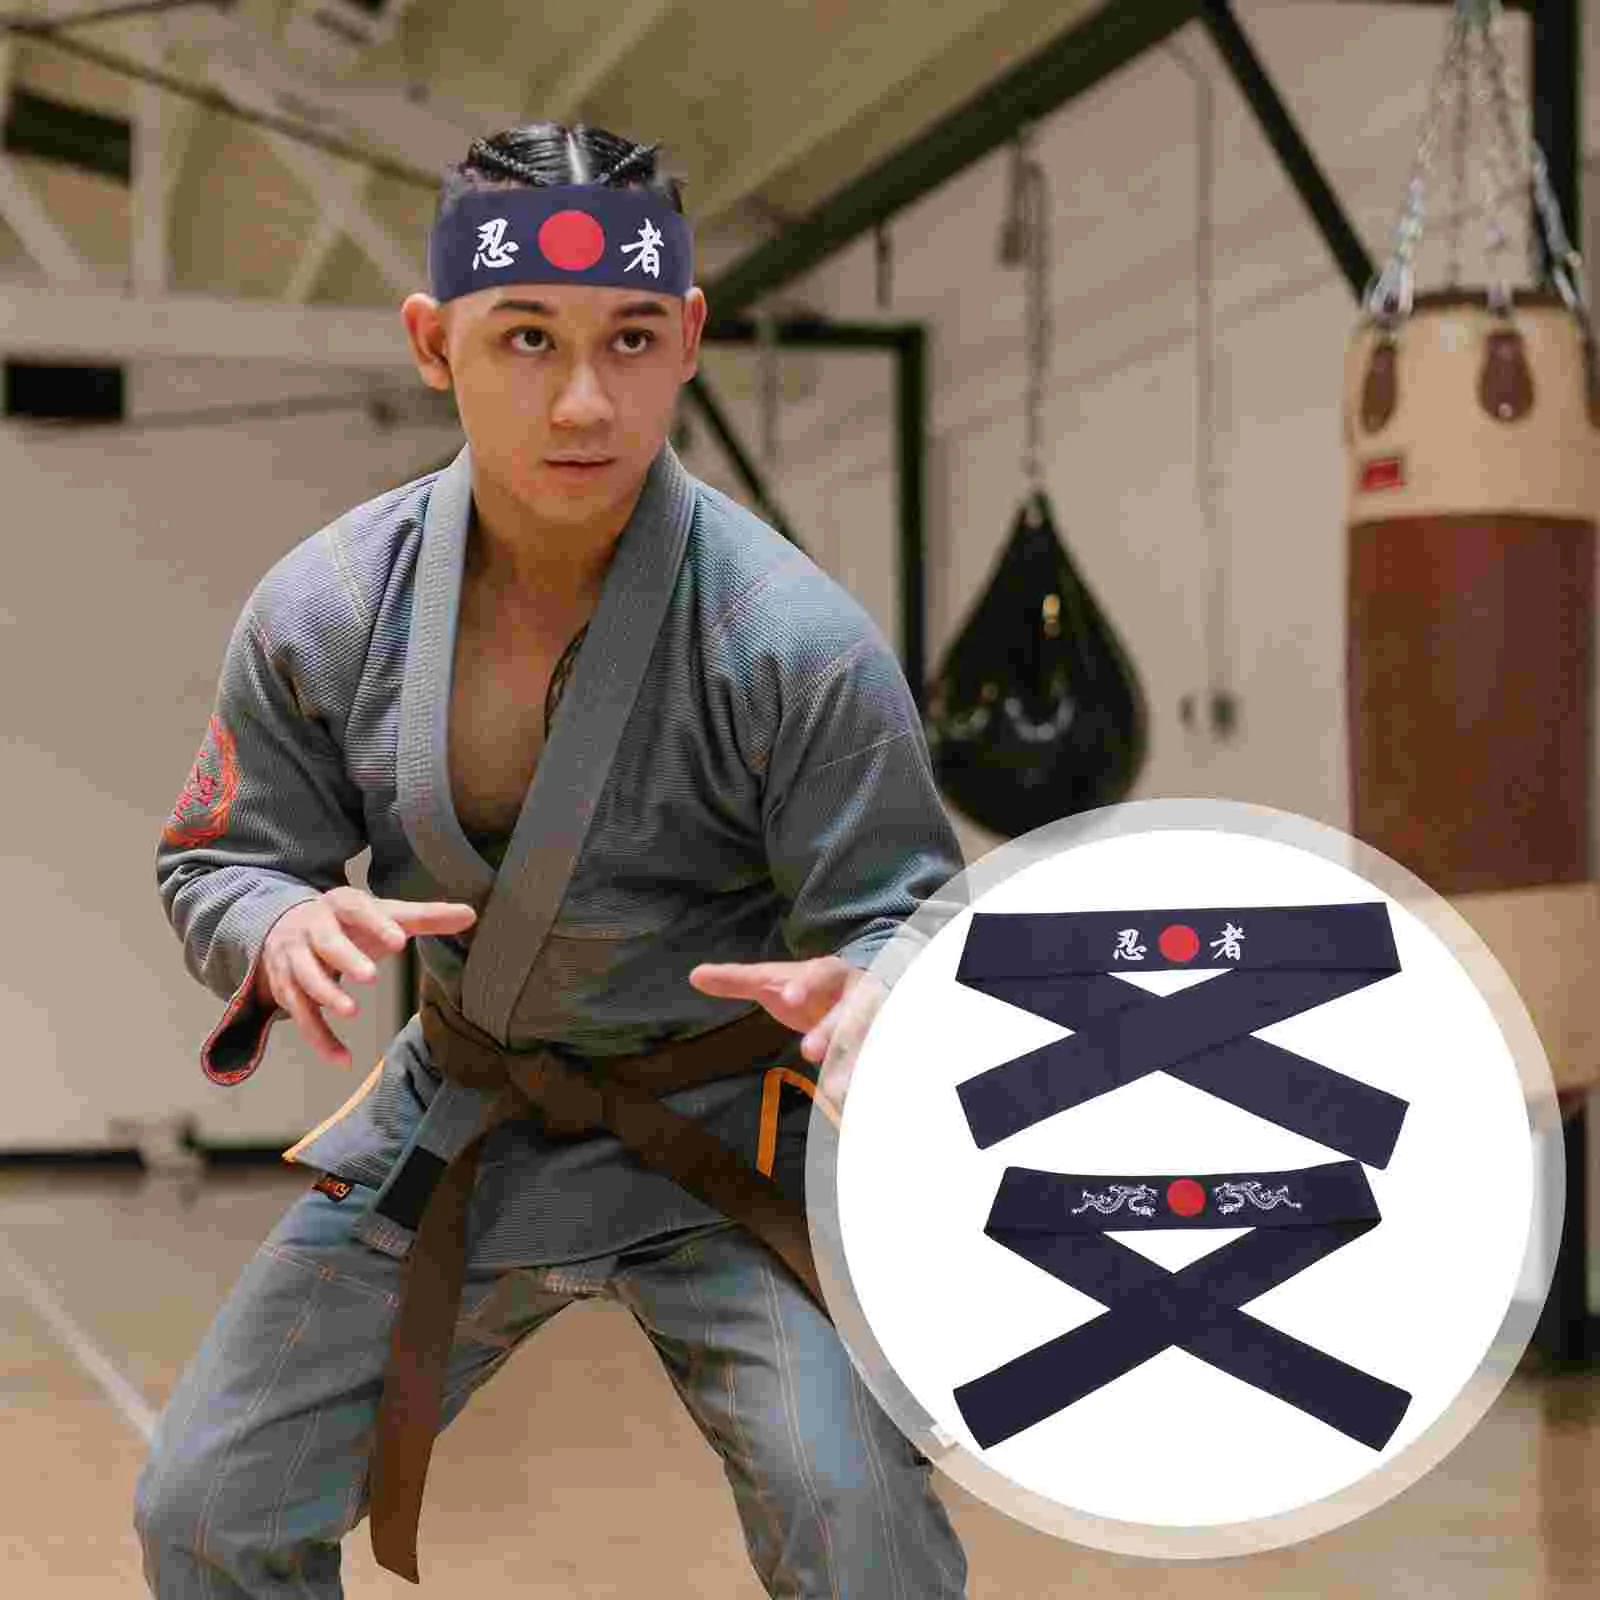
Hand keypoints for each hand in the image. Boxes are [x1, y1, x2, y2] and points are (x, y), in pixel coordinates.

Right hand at [256, 887, 476, 1067]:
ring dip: (327, 995)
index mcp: (341, 905)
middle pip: (326, 943)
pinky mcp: (286, 989)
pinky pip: (301, 1016)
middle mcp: (312, 929)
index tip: (399, 940)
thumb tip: (471, 915)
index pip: (357, 909)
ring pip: (305, 978)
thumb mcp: (385, 914)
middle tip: (372, 976)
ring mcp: (294, 959)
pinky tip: (342, 1059)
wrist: (286, 925)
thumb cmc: (351, 923)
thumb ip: (425, 917)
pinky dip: (320, 1039)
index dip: (376, 923)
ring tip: (352, 1011)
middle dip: (347, 959)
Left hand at [688, 955, 886, 1111]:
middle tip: (809, 1052)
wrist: (859, 991)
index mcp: (831, 972)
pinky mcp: (881, 1044)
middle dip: (833, 1030)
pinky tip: (854, 1102)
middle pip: (850, 1009)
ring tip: (836, 1089)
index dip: (807, 985)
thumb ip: (738, 980)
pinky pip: (878, 1062)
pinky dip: (869, 1080)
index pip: (821, 972)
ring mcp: (876, 1021)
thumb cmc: (809, 988)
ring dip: (854, 1062)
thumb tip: (694, 975)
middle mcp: (859, 993)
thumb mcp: (775, 981)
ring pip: (869, 1039)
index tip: (789, 998)